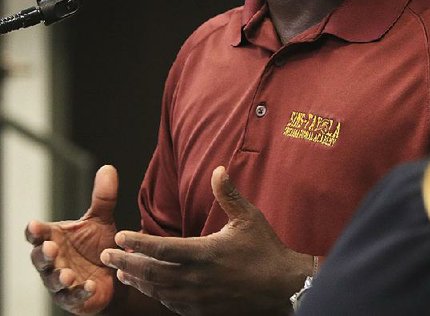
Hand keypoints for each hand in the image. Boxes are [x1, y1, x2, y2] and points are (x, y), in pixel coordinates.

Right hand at [25, 165, 118, 314]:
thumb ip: (103, 197)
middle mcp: (54, 261)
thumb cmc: (97, 244)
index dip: (35, 231)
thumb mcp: (101, 220)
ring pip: (53, 281)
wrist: (113, 273)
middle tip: (51, 248)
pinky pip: (74, 297)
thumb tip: (107, 168)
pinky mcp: (73, 298)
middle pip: (40, 258)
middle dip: (44, 254)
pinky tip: (89, 287)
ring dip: (59, 277)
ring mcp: (61, 281)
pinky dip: (81, 293)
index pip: (38, 234)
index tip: (36, 225)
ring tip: (67, 274)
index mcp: (55, 238)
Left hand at [100, 166, 312, 315]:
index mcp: (204, 253)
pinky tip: (149, 287)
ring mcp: (197, 298)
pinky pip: (171, 303)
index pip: (160, 248)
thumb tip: (217, 168)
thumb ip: (228, 194)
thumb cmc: (265, 249)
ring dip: (137, 280)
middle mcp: (196, 278)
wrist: (281, 287)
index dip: (137, 242)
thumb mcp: (248, 218)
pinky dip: (155, 294)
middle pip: (150, 272)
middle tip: (107, 253)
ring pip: (157, 290)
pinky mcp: (202, 311)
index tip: (119, 234)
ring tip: (121, 271)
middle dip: (125, 261)